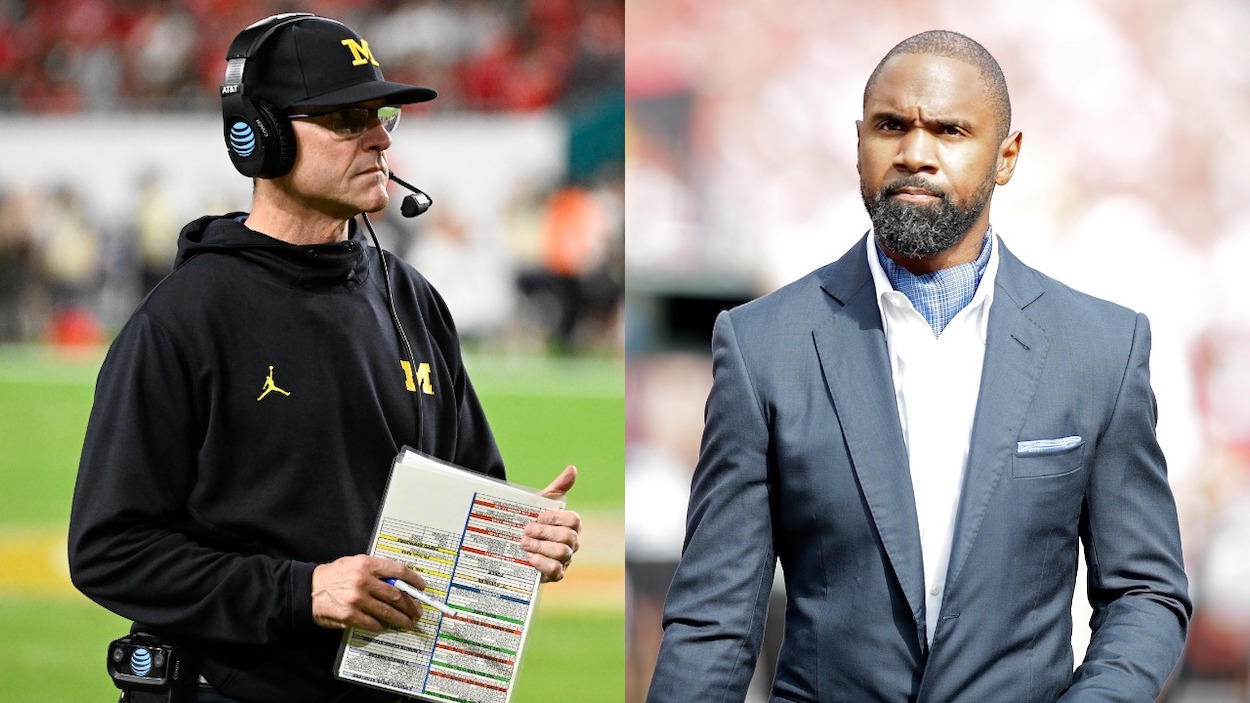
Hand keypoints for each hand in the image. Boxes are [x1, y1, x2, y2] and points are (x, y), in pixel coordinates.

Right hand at [311, 555, 425, 631]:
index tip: (421, 587)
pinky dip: (382, 626)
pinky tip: (386, 626)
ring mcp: (357, 599)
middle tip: (417, 611)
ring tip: (408, 622)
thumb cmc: (333, 575)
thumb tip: (399, 582)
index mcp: (366, 564)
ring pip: (387, 612)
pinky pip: (373, 623)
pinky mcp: (350, 616)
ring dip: (401, 619)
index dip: (413, 580)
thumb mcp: (354, 563)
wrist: (307, 589)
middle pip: (396, 595)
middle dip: (410, 605)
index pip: (398, 571)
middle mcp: (363, 580)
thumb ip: (376, 570)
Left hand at [522, 465, 581, 582]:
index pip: (574, 520)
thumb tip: (572, 469)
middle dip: (545, 533)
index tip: (538, 516)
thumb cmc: (530, 521)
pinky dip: (542, 563)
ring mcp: (565, 560)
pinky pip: (555, 570)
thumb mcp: (540, 504)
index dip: (556, 518)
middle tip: (526, 530)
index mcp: (570, 525)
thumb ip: (557, 487)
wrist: (512, 542)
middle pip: (568, 537)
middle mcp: (571, 543)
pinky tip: (529, 557)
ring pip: (563, 553)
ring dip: (541, 547)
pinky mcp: (555, 575)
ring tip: (524, 543)